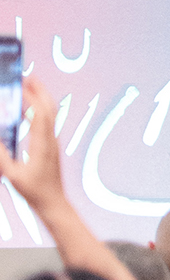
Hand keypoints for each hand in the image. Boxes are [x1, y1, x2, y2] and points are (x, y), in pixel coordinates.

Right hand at [0, 77, 65, 221]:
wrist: (53, 203)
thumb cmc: (35, 192)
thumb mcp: (12, 175)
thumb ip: (1, 156)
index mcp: (43, 145)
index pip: (39, 115)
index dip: (30, 99)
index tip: (19, 86)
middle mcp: (51, 140)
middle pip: (49, 109)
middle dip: (39, 90)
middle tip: (27, 76)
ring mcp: (54, 142)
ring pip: (52, 113)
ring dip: (42, 97)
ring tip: (30, 84)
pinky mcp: (52, 146)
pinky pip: (49, 121)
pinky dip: (41, 108)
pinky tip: (30, 108)